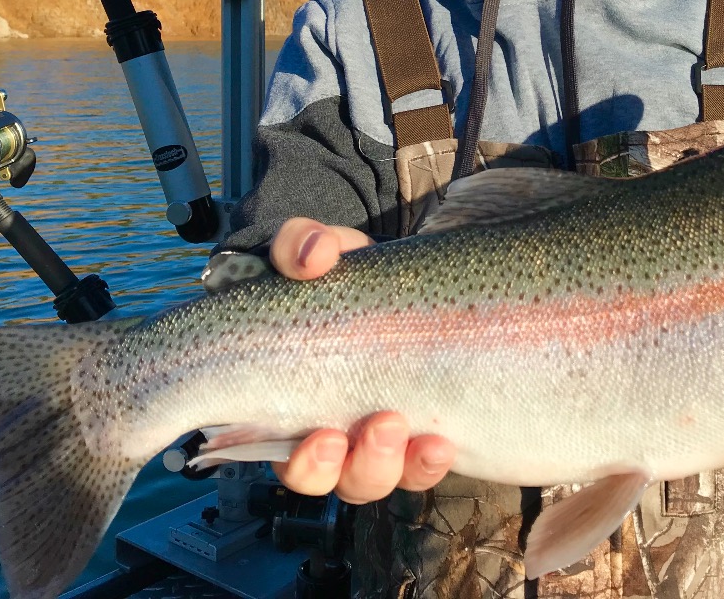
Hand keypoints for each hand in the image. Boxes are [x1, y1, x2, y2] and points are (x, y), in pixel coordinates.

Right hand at [269, 217, 454, 501]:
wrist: (378, 272)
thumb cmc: (332, 271)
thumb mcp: (313, 249)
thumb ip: (300, 244)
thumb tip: (312, 257)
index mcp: (286, 395)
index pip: (279, 449)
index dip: (302, 460)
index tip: (322, 438)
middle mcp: (323, 429)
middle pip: (329, 478)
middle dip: (355, 465)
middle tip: (382, 426)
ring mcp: (368, 434)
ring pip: (371, 479)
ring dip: (391, 466)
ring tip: (417, 433)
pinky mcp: (412, 428)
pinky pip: (417, 466)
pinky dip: (428, 463)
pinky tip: (445, 442)